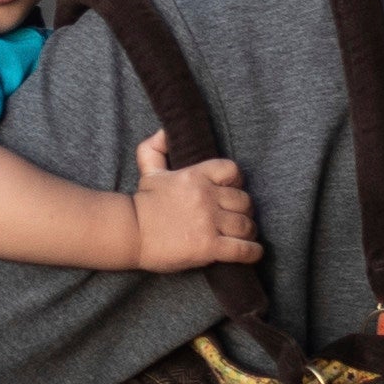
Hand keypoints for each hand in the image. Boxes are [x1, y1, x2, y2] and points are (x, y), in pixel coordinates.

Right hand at [127, 129, 262, 275]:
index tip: (232, 191)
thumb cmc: (143, 204)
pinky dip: (252, 252)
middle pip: (244, 201)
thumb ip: (155, 147)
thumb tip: (165, 131)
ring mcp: (209, 223)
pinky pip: (243, 249)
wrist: (131, 233)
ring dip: (249, 231)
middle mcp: (206, 197)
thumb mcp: (149, 170)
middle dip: (244, 210)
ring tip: (245, 236)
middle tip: (239, 218)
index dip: (237, 181)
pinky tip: (253, 252)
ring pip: (245, 225)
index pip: (232, 171)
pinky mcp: (209, 247)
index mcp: (196, 176)